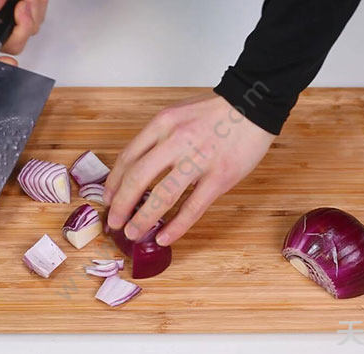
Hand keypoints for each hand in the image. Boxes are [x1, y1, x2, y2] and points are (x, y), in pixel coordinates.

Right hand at [0, 0, 46, 64]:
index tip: (7, 62)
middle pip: (8, 49)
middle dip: (19, 31)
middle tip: (19, 11)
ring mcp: (7, 27)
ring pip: (24, 38)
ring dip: (27, 18)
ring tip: (21, 2)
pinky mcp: (22, 22)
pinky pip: (33, 27)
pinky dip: (34, 12)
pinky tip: (25, 1)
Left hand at [104, 93, 274, 245]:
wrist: (254, 105)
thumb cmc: (215, 112)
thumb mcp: (177, 115)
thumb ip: (158, 139)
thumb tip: (139, 170)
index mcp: (162, 124)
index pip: (128, 158)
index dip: (114, 183)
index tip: (108, 200)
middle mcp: (175, 141)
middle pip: (138, 179)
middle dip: (121, 206)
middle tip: (114, 222)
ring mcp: (199, 160)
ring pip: (162, 196)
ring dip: (143, 219)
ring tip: (133, 233)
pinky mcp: (220, 177)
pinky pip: (193, 208)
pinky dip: (176, 226)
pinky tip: (165, 238)